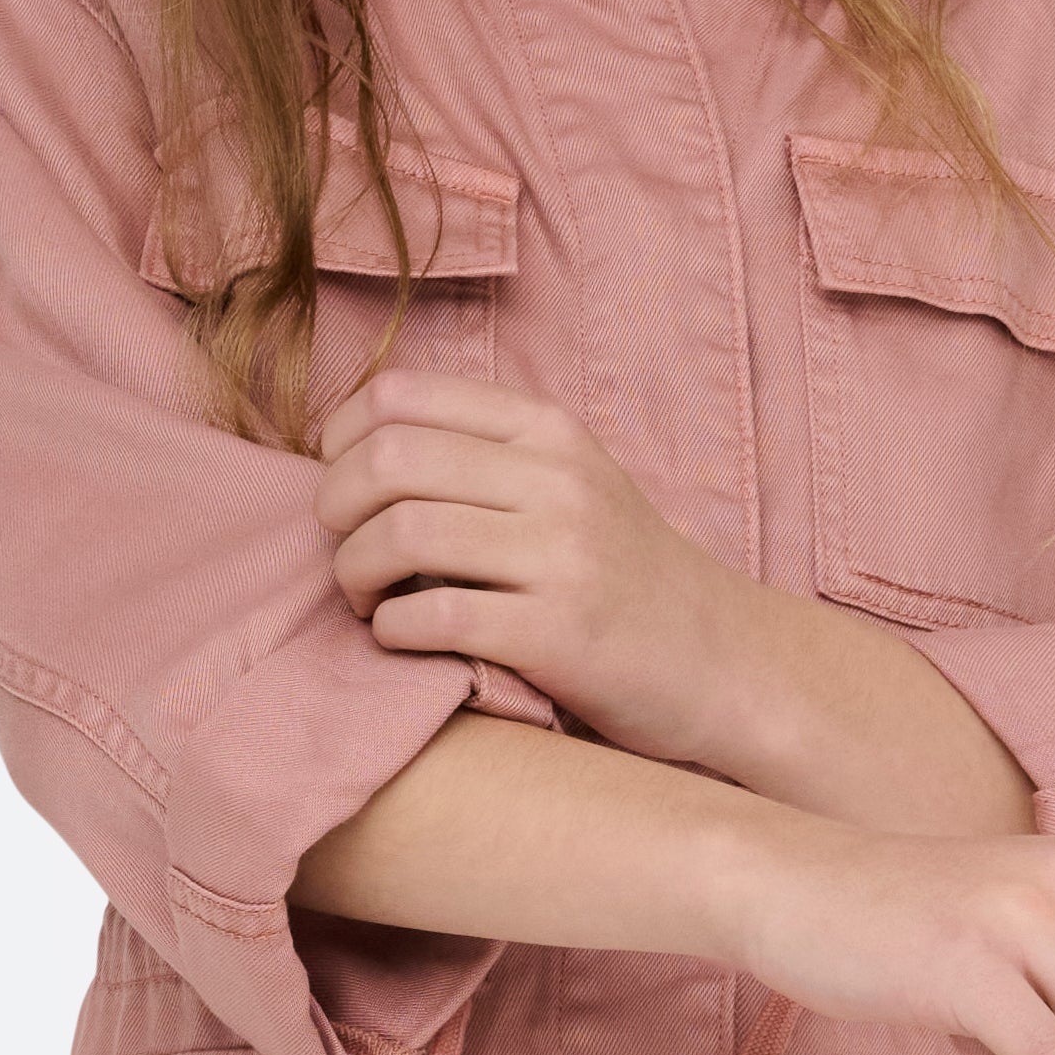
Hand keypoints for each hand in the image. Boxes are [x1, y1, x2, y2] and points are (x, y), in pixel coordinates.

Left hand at [316, 369, 747, 757]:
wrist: (720, 659)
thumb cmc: (620, 574)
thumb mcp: (569, 482)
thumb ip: (481, 454)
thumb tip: (349, 450)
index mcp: (547, 430)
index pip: (398, 395)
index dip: (339, 440)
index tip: (343, 488)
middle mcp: (556, 479)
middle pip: (385, 461)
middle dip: (334, 512)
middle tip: (345, 550)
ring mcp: (562, 555)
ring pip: (398, 535)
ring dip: (353, 575)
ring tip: (368, 599)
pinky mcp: (557, 633)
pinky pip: (431, 617)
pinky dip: (390, 631)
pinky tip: (401, 637)